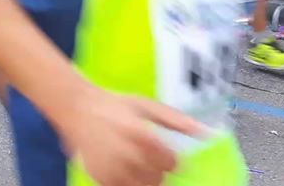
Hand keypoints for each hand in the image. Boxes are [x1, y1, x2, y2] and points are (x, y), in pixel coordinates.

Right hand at [56, 86, 205, 185]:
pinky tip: (122, 167)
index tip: (165, 154)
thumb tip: (206, 132)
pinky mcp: (100, 178)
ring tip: (135, 162)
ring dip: (144, 178)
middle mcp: (126, 154)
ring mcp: (111, 168)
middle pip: (159, 178)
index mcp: (141, 134)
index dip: (172, 160)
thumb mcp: (146, 105)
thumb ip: (177, 120)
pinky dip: (128, 182)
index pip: (172, 163)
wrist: (76, 108)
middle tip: (147, 156)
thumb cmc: (113, 105)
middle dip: (158, 170)